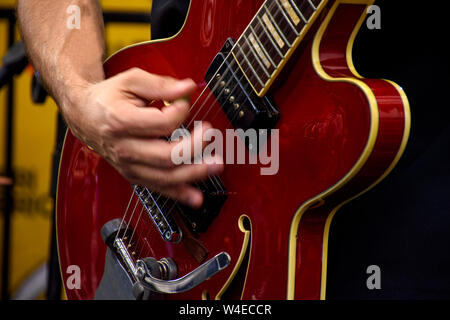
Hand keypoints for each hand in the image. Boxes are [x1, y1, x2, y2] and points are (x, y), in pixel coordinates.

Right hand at [62, 68, 222, 207]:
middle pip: (167, 156)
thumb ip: (160, 85)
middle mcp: (124, 148)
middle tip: (211, 135)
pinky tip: (196, 197)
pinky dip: (179, 193)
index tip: (184, 103)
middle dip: (196, 147)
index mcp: (121, 121)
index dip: (180, 111)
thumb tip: (188, 87)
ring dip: (194, 173)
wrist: (84, 116)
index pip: (161, 123)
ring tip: (216, 165)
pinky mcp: (134, 175)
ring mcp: (129, 165)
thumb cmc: (108, 98)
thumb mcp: (131, 81)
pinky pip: (159, 188)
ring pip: (166, 176)